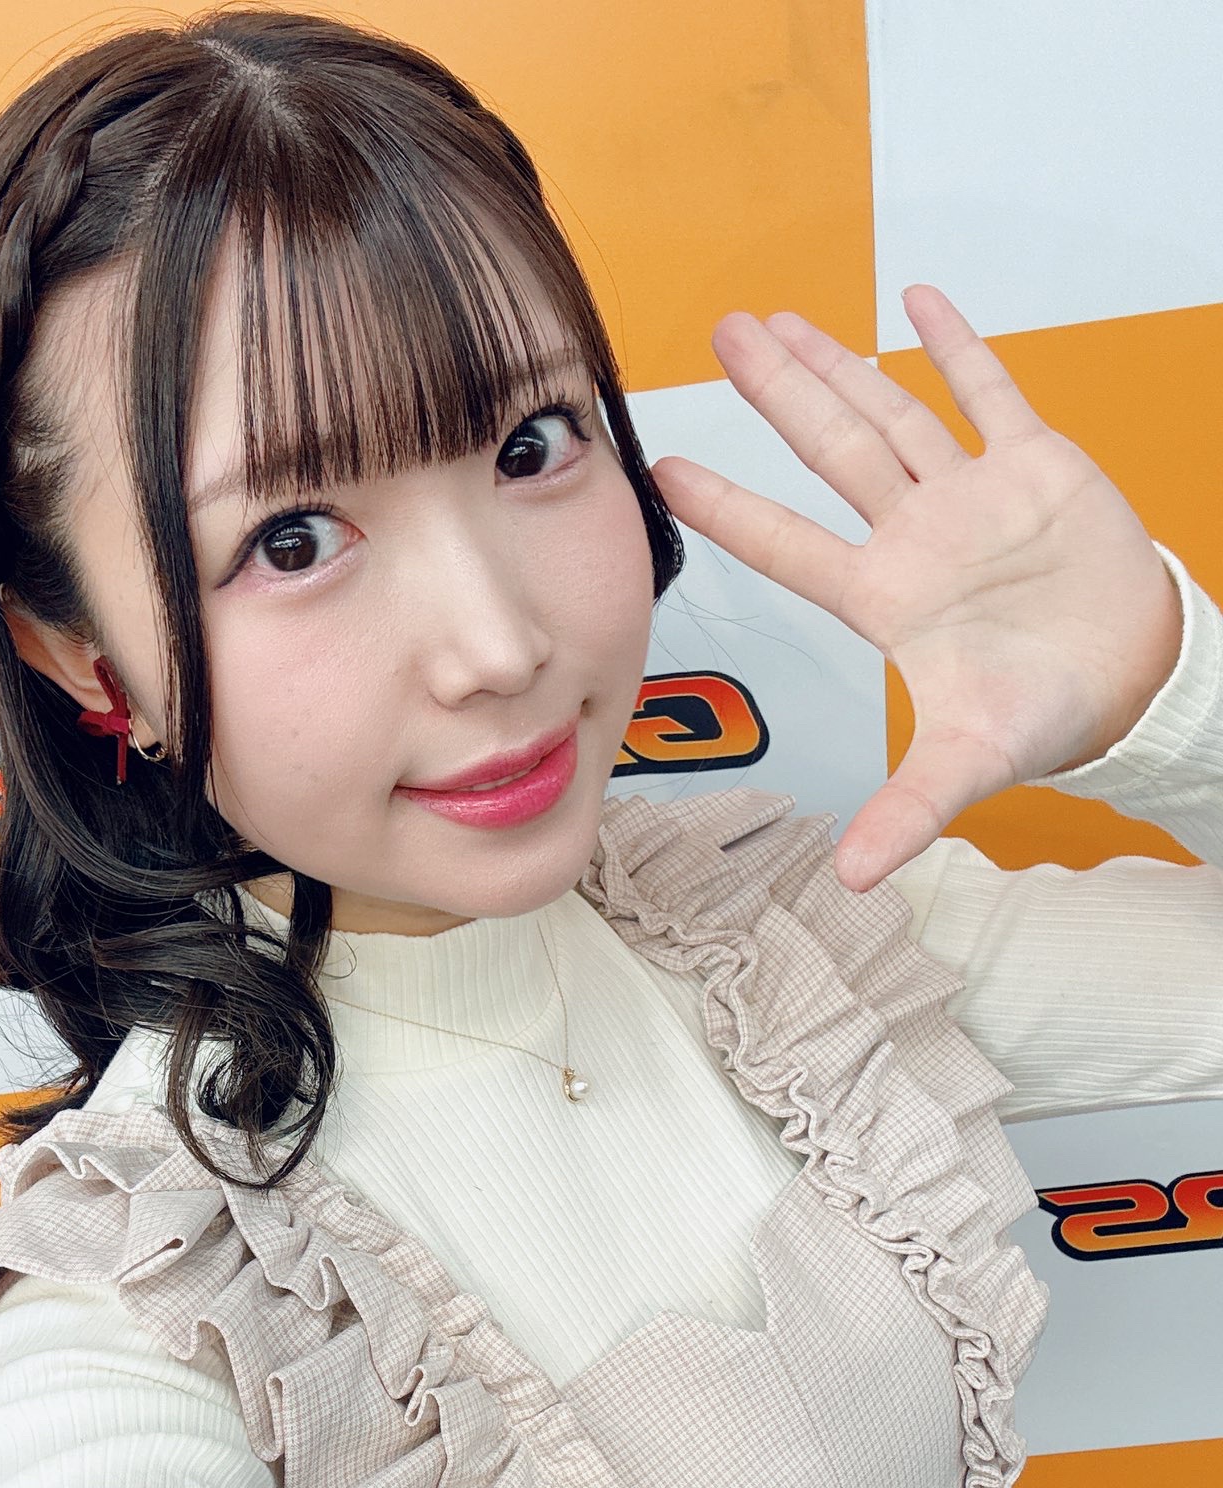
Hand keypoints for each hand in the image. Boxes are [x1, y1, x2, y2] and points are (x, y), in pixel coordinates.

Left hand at [650, 284, 1183, 890]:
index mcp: (888, 595)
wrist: (1134, 681)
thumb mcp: (971, 763)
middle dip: (778, 394)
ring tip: (782, 320)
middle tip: (724, 333)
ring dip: (840, 363)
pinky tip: (916, 300)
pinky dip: (956, 345)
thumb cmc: (1046, 714)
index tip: (663, 469)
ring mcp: (971, 493)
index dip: (727, 509)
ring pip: (891, 411)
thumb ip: (909, 811)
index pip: (787, 544)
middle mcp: (916, 534)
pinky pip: (990, 391)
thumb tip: (851, 877)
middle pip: (830, 450)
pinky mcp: (1036, 464)